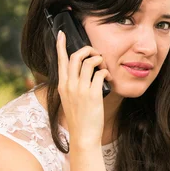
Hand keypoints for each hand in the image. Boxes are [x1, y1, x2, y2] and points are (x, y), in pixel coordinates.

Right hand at [56, 31, 111, 147]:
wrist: (83, 136)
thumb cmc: (79, 119)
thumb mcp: (70, 100)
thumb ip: (73, 86)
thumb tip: (84, 73)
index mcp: (62, 85)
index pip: (60, 61)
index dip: (61, 45)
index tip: (61, 34)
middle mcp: (69, 85)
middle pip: (76, 57)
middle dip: (87, 50)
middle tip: (96, 53)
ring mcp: (80, 89)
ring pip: (89, 62)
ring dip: (99, 60)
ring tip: (104, 66)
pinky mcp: (92, 94)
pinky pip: (101, 74)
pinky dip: (107, 73)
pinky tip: (109, 78)